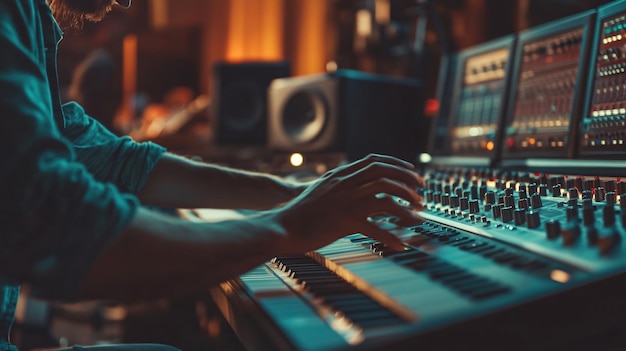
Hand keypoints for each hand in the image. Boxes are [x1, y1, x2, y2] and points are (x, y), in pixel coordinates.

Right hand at [274, 154, 423, 253]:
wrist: (283, 226)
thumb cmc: (302, 213)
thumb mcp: (323, 189)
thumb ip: (342, 184)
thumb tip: (362, 187)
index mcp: (341, 174)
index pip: (376, 161)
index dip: (398, 165)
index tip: (412, 173)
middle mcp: (346, 183)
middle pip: (385, 174)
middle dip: (408, 182)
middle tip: (421, 193)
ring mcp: (346, 201)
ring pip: (386, 197)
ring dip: (406, 206)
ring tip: (417, 217)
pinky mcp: (344, 220)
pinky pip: (376, 228)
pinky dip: (392, 237)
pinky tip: (401, 244)